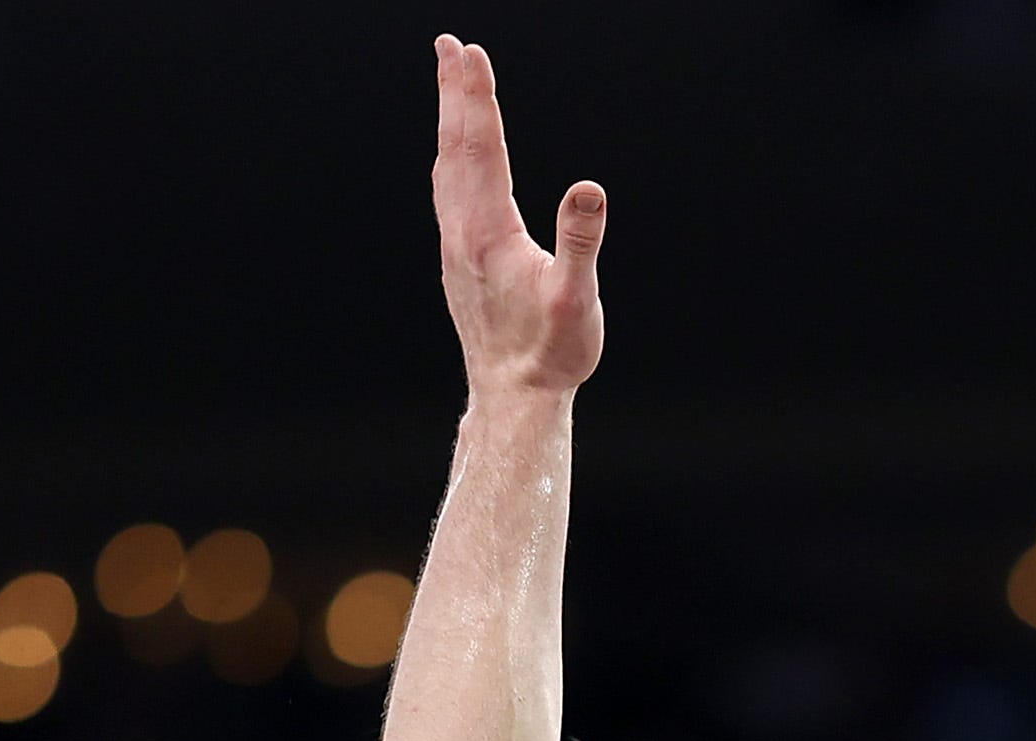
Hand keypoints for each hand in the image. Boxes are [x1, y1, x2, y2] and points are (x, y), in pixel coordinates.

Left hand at [431, 35, 604, 397]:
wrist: (512, 398)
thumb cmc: (550, 353)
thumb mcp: (576, 299)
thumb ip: (581, 242)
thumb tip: (589, 189)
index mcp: (489, 230)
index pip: (481, 147)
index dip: (477, 97)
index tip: (470, 54)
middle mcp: (462, 231)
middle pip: (454, 147)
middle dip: (453, 94)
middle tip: (449, 47)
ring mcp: (455, 247)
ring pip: (445, 169)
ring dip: (448, 124)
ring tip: (450, 90)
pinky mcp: (458, 263)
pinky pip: (448, 195)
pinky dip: (450, 160)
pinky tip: (453, 162)